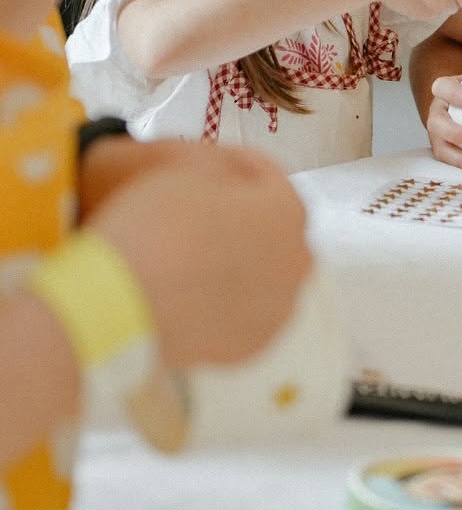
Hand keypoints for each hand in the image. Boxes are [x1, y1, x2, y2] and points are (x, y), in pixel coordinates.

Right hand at [89, 143, 310, 368]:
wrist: (118, 300)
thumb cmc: (156, 223)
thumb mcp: (194, 167)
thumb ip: (230, 170)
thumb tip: (237, 183)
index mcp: (288, 210)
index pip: (271, 177)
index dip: (242, 165)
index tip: (219, 164)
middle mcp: (295, 261)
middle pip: (276, 228)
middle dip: (251, 216)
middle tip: (212, 211)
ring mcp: (277, 308)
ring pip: (267, 273)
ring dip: (245, 260)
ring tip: (204, 254)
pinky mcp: (251, 346)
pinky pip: (248, 312)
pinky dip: (232, 300)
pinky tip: (202, 291)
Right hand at [426, 74, 461, 173]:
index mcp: (446, 89)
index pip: (442, 87)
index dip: (455, 95)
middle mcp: (439, 111)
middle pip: (437, 122)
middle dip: (454, 131)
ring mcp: (440, 134)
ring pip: (441, 147)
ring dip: (460, 158)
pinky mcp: (447, 150)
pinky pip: (451, 162)